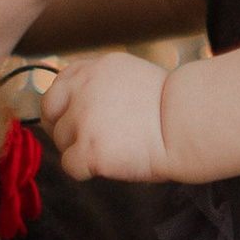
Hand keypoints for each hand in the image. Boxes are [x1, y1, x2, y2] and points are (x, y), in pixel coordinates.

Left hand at [40, 49, 171, 181]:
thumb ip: (101, 86)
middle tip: (88, 141)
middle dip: (62, 127)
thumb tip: (76, 107)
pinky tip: (111, 164)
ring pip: (60, 141)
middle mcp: (83, 88)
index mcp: (95, 69)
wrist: (191, 125)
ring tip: (115, 150)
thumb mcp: (132, 78)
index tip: (78, 118)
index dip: (65, 105)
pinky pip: (70, 166)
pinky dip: (87, 171)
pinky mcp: (88, 148)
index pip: (60, 84)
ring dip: (80, 150)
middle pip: (49, 111)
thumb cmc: (172, 110)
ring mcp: (83, 118)